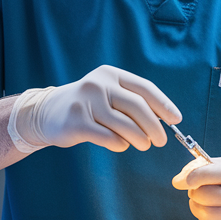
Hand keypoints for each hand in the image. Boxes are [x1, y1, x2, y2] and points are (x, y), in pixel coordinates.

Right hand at [9, 65, 181, 153]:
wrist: (44, 113)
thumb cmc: (86, 106)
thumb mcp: (106, 93)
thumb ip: (130, 101)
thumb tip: (164, 119)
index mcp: (110, 74)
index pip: (144, 88)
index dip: (163, 104)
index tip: (176, 119)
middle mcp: (98, 84)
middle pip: (137, 107)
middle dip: (155, 126)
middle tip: (162, 140)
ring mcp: (86, 103)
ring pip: (125, 125)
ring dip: (140, 139)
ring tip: (144, 145)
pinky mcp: (77, 122)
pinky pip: (108, 137)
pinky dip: (120, 144)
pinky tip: (121, 145)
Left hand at [172, 156, 220, 219]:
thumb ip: (203, 167)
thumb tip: (178, 181)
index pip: (208, 174)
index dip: (189, 178)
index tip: (180, 181)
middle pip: (206, 197)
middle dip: (194, 194)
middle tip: (196, 191)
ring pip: (207, 216)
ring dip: (198, 208)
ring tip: (204, 202)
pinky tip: (214, 213)